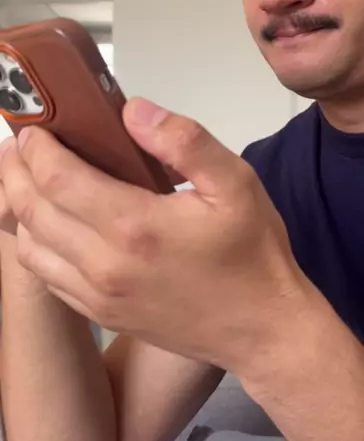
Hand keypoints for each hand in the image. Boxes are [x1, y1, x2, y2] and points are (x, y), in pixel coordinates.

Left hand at [0, 99, 302, 371]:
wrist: (262, 329)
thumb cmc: (252, 253)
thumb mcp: (235, 183)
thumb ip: (184, 141)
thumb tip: (132, 111)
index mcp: (135, 227)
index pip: (56, 178)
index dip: (36, 147)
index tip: (35, 126)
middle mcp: (105, 265)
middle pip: (31, 209)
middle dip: (16, 170)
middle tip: (21, 144)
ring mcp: (99, 295)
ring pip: (29, 246)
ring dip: (20, 207)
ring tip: (30, 178)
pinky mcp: (102, 314)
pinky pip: (46, 277)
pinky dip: (35, 244)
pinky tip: (51, 223)